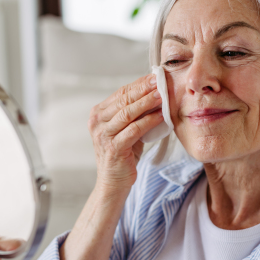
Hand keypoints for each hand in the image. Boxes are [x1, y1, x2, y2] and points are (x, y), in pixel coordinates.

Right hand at [88, 73, 162, 191]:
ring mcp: (103, 135)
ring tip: (162, 95)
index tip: (155, 77)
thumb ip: (134, 113)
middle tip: (160, 81)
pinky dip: (148, 121)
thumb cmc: (122, 154)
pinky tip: (160, 116)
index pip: (120, 93)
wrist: (113, 183)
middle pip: (123, 100)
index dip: (139, 83)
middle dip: (144, 89)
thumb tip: (155, 93)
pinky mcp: (113, 148)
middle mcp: (97, 123)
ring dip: (147, 102)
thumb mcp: (125, 129)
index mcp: (98, 114)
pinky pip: (134, 130)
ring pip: (127, 113)